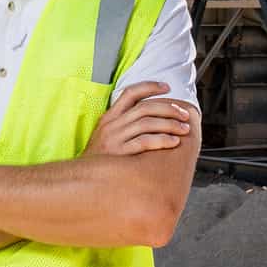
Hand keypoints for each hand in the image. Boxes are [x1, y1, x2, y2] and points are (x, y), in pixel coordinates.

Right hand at [80, 81, 194, 157]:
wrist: (82, 180)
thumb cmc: (100, 160)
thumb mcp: (106, 136)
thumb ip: (123, 125)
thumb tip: (152, 119)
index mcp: (109, 117)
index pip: (130, 93)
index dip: (150, 87)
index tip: (167, 87)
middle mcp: (111, 125)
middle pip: (145, 108)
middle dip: (169, 108)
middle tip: (184, 114)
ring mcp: (114, 138)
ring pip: (147, 123)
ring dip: (170, 124)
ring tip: (184, 128)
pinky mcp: (119, 154)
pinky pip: (145, 142)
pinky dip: (162, 140)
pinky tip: (174, 142)